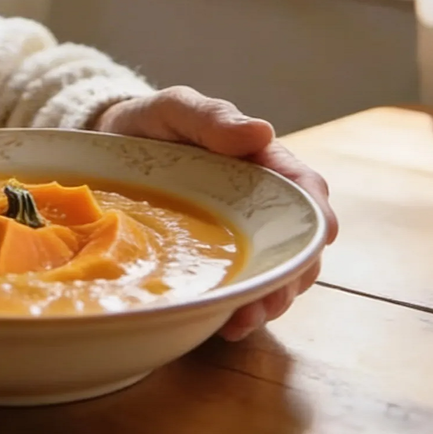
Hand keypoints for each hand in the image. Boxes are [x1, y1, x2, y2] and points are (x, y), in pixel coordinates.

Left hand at [93, 86, 337, 340]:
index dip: (318, 213)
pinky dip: (237, 307)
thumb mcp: (175, 109)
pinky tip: (223, 324)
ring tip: (244, 318)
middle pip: (296, 242)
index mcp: (260, 164)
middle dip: (294, 272)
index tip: (324, 235)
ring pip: (272, 272)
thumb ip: (211, 117)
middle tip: (275, 295)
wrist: (108, 145)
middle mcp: (257, 205)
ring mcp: (237, 236)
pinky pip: (236, 287)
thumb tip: (261, 132)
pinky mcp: (212, 260)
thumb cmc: (151, 123)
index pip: (303, 188)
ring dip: (268, 299)